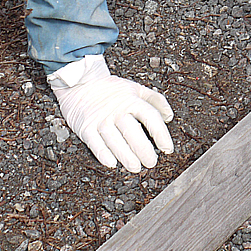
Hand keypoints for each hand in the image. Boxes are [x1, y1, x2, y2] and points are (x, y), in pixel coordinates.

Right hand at [48, 54, 173, 172]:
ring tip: (136, 167)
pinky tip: (112, 164)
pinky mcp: (86, 127)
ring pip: (115, 140)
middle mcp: (117, 110)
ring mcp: (101, 119)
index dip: (161, 134)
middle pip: (133, 132)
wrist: (81, 83)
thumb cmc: (110, 89)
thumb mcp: (136, 88)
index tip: (167, 148)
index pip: (150, 117)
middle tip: (151, 162)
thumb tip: (169, 116)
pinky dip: (104, 154)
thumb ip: (155, 100)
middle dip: (144, 150)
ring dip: (126, 156)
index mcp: (132, 100)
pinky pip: (95, 143)